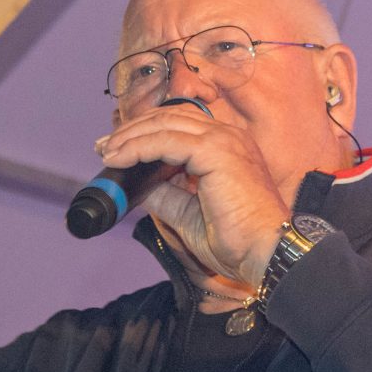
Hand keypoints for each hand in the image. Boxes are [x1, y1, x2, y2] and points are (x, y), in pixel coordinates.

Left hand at [96, 104, 289, 287]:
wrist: (267, 253)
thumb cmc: (238, 242)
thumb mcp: (190, 216)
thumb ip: (168, 196)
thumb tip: (142, 186)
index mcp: (226, 148)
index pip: (179, 125)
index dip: (145, 133)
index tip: (117, 148)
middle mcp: (226, 137)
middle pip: (168, 118)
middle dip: (132, 131)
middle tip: (104, 147)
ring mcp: (223, 140)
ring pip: (164, 125)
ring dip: (131, 137)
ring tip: (107, 152)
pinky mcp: (216, 151)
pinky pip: (166, 140)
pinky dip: (139, 147)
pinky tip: (120, 158)